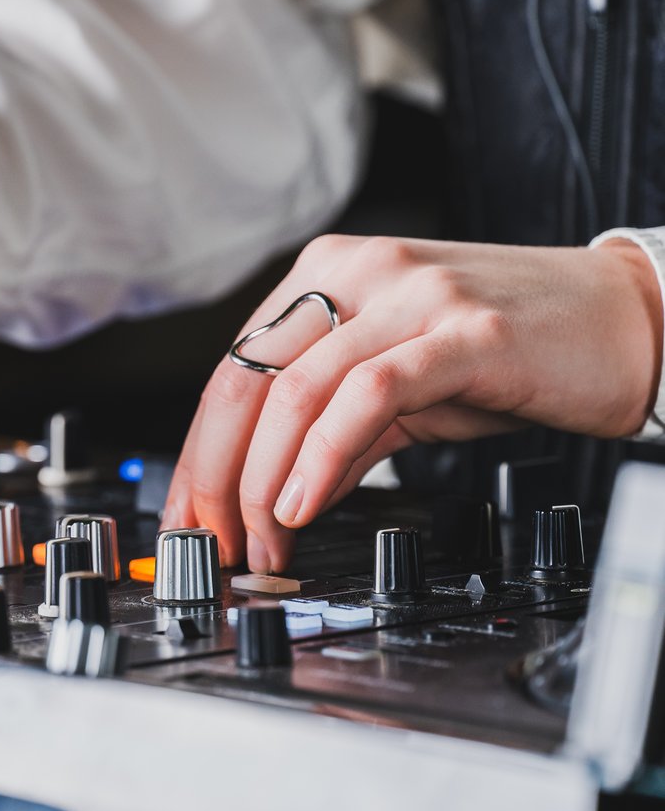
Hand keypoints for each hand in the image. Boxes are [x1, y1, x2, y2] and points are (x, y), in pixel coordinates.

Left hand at [162, 234, 662, 571]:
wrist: (627, 321)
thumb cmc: (512, 351)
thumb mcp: (401, 388)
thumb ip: (333, 433)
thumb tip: (272, 496)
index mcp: (327, 274)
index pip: (234, 367)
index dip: (200, 449)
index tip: (189, 513)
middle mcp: (357, 272)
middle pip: (246, 379)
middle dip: (215, 473)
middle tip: (212, 538)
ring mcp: (409, 296)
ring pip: (295, 392)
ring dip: (262, 481)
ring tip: (261, 538)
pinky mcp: (462, 332)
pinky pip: (367, 395)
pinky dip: (323, 456)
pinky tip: (305, 503)